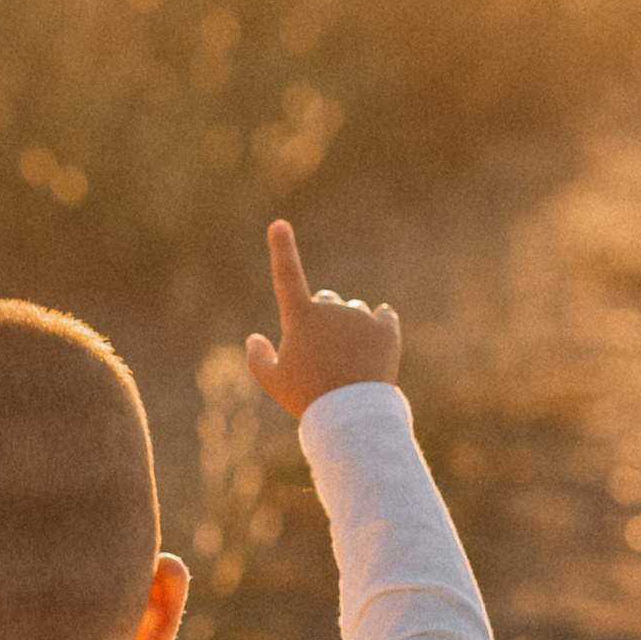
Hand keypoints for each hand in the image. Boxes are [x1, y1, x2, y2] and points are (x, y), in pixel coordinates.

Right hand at [244, 217, 400, 420]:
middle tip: (324, 354)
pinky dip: (379, 327)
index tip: (279, 224)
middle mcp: (331, 308)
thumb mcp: (273, 382)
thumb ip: (258, 359)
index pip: (287, 275)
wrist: (352, 415)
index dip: (282, 249)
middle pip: (326, 301)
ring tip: (350, 364)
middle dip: (324, 318)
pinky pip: (383, 318)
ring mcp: (360, 317)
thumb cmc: (306, 398)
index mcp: (300, 317)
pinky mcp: (386, 329)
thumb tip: (254, 339)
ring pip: (353, 314)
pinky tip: (375, 346)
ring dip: (350, 330)